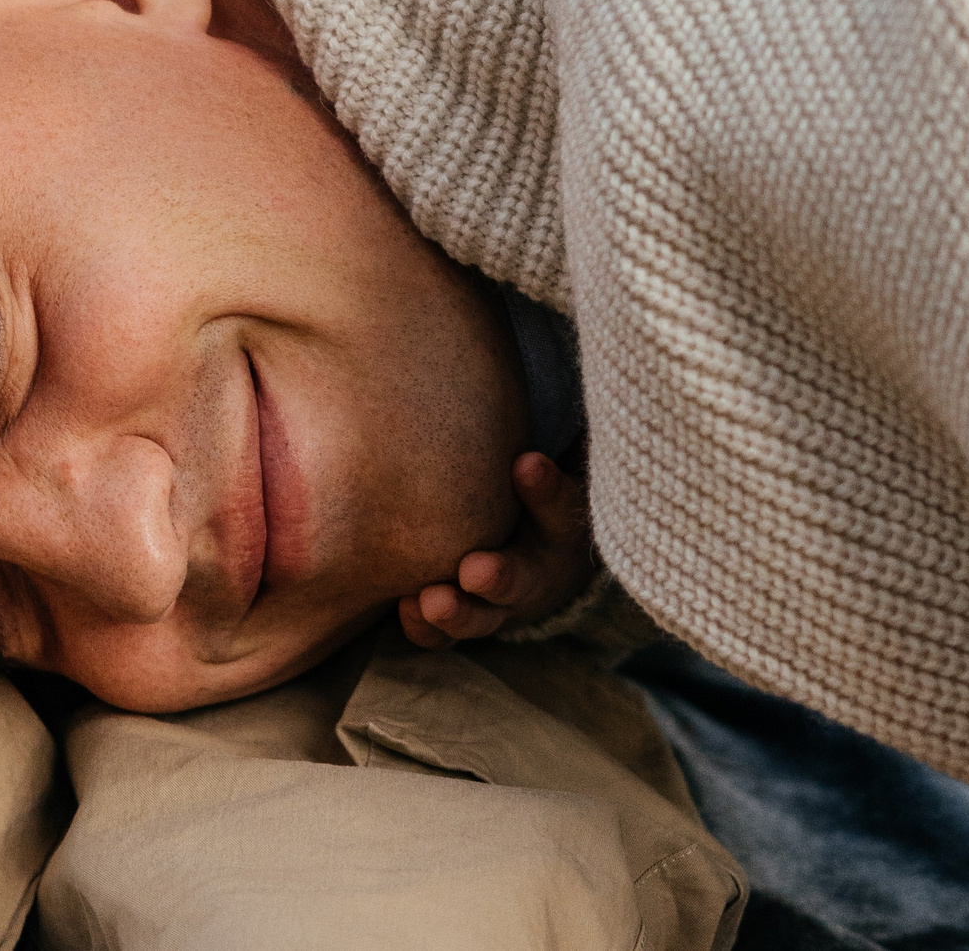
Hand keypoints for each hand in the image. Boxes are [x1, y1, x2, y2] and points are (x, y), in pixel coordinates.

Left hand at [398, 452, 594, 648]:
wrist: (531, 551)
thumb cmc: (523, 489)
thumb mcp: (537, 467)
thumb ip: (523, 441)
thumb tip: (501, 334)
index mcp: (561, 529)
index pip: (564, 511)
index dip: (547, 490)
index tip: (526, 463)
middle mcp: (534, 572)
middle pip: (523, 580)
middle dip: (500, 576)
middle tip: (476, 570)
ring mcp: (497, 603)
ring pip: (482, 618)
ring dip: (459, 613)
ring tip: (432, 600)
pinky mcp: (464, 617)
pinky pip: (445, 633)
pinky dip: (426, 627)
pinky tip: (405, 608)